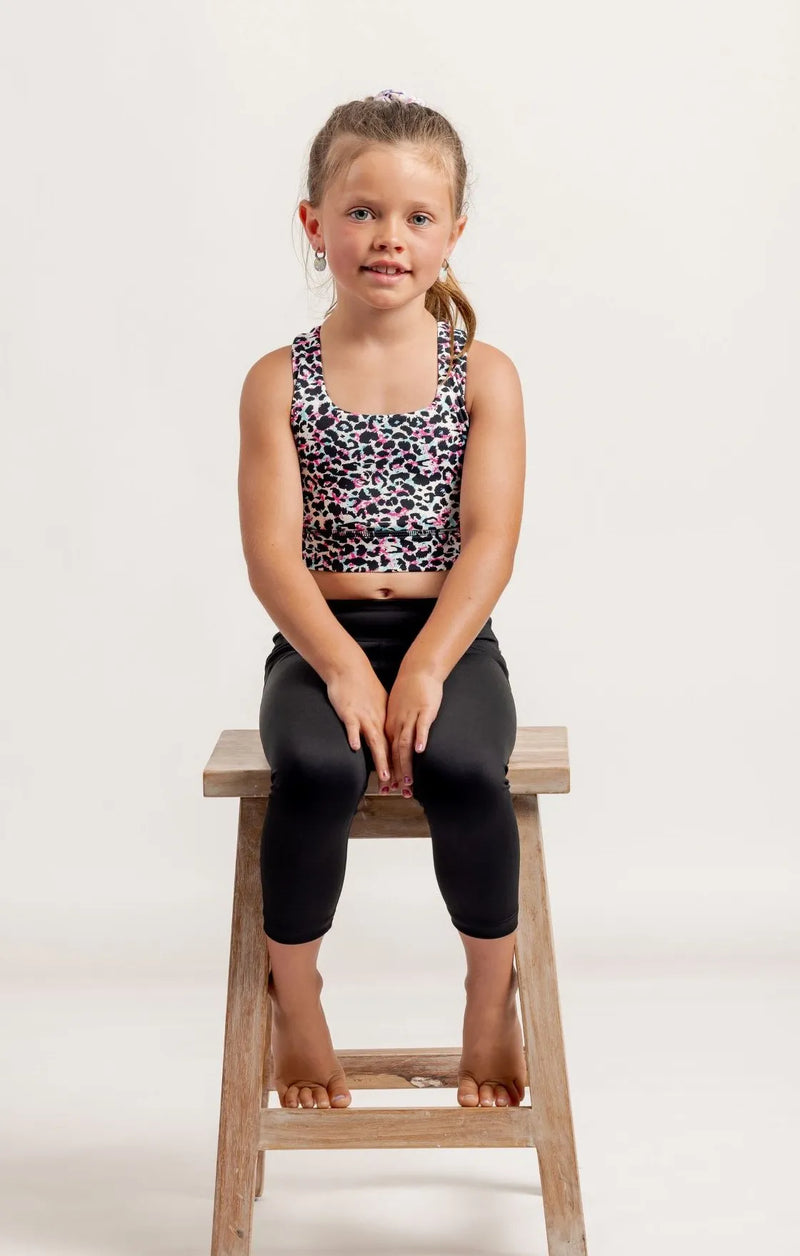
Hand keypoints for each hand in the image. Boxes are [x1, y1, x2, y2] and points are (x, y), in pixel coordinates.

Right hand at [326, 658, 393, 785]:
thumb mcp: (377, 705)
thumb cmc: (362, 687)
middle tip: (400, 787)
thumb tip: (386, 737)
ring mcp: (363, 717)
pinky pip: (352, 726)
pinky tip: (355, 748)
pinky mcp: (349, 712)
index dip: (400, 765)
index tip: (405, 782)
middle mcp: (377, 721)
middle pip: (387, 749)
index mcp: (384, 720)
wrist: (350, 668)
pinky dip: (354, 736)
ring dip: (380, 759)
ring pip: (374, 741)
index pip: (394, 747)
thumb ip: (381, 721)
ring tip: (384, 775)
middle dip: (394, 769)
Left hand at [384, 666, 442, 796]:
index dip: (389, 772)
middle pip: (395, 754)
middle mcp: (398, 725)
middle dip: (397, 775)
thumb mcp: (398, 714)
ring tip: (409, 781)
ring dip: (406, 764)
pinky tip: (421, 751)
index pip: (388, 754)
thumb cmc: (410, 693)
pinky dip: (420, 739)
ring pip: (405, 744)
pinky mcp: (424, 711)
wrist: (418, 671)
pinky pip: (421, 726)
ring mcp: (411, 718)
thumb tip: (399, 748)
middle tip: (398, 793)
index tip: (388, 789)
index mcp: (391, 727)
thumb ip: (398, 730)